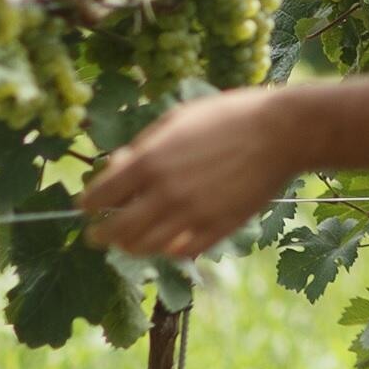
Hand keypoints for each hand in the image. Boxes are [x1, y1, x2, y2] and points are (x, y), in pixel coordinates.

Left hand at [82, 86, 304, 260]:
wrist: (281, 131)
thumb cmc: (229, 117)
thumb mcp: (178, 119)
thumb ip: (143, 147)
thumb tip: (117, 168)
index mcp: (149, 161)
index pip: (99, 196)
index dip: (87, 203)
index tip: (86, 207)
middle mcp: (164, 193)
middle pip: (116, 231)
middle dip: (102, 235)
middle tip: (99, 235)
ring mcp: (191, 215)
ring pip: (144, 247)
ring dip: (132, 246)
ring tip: (130, 241)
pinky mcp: (217, 228)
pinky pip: (181, 251)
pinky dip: (170, 249)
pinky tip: (169, 241)